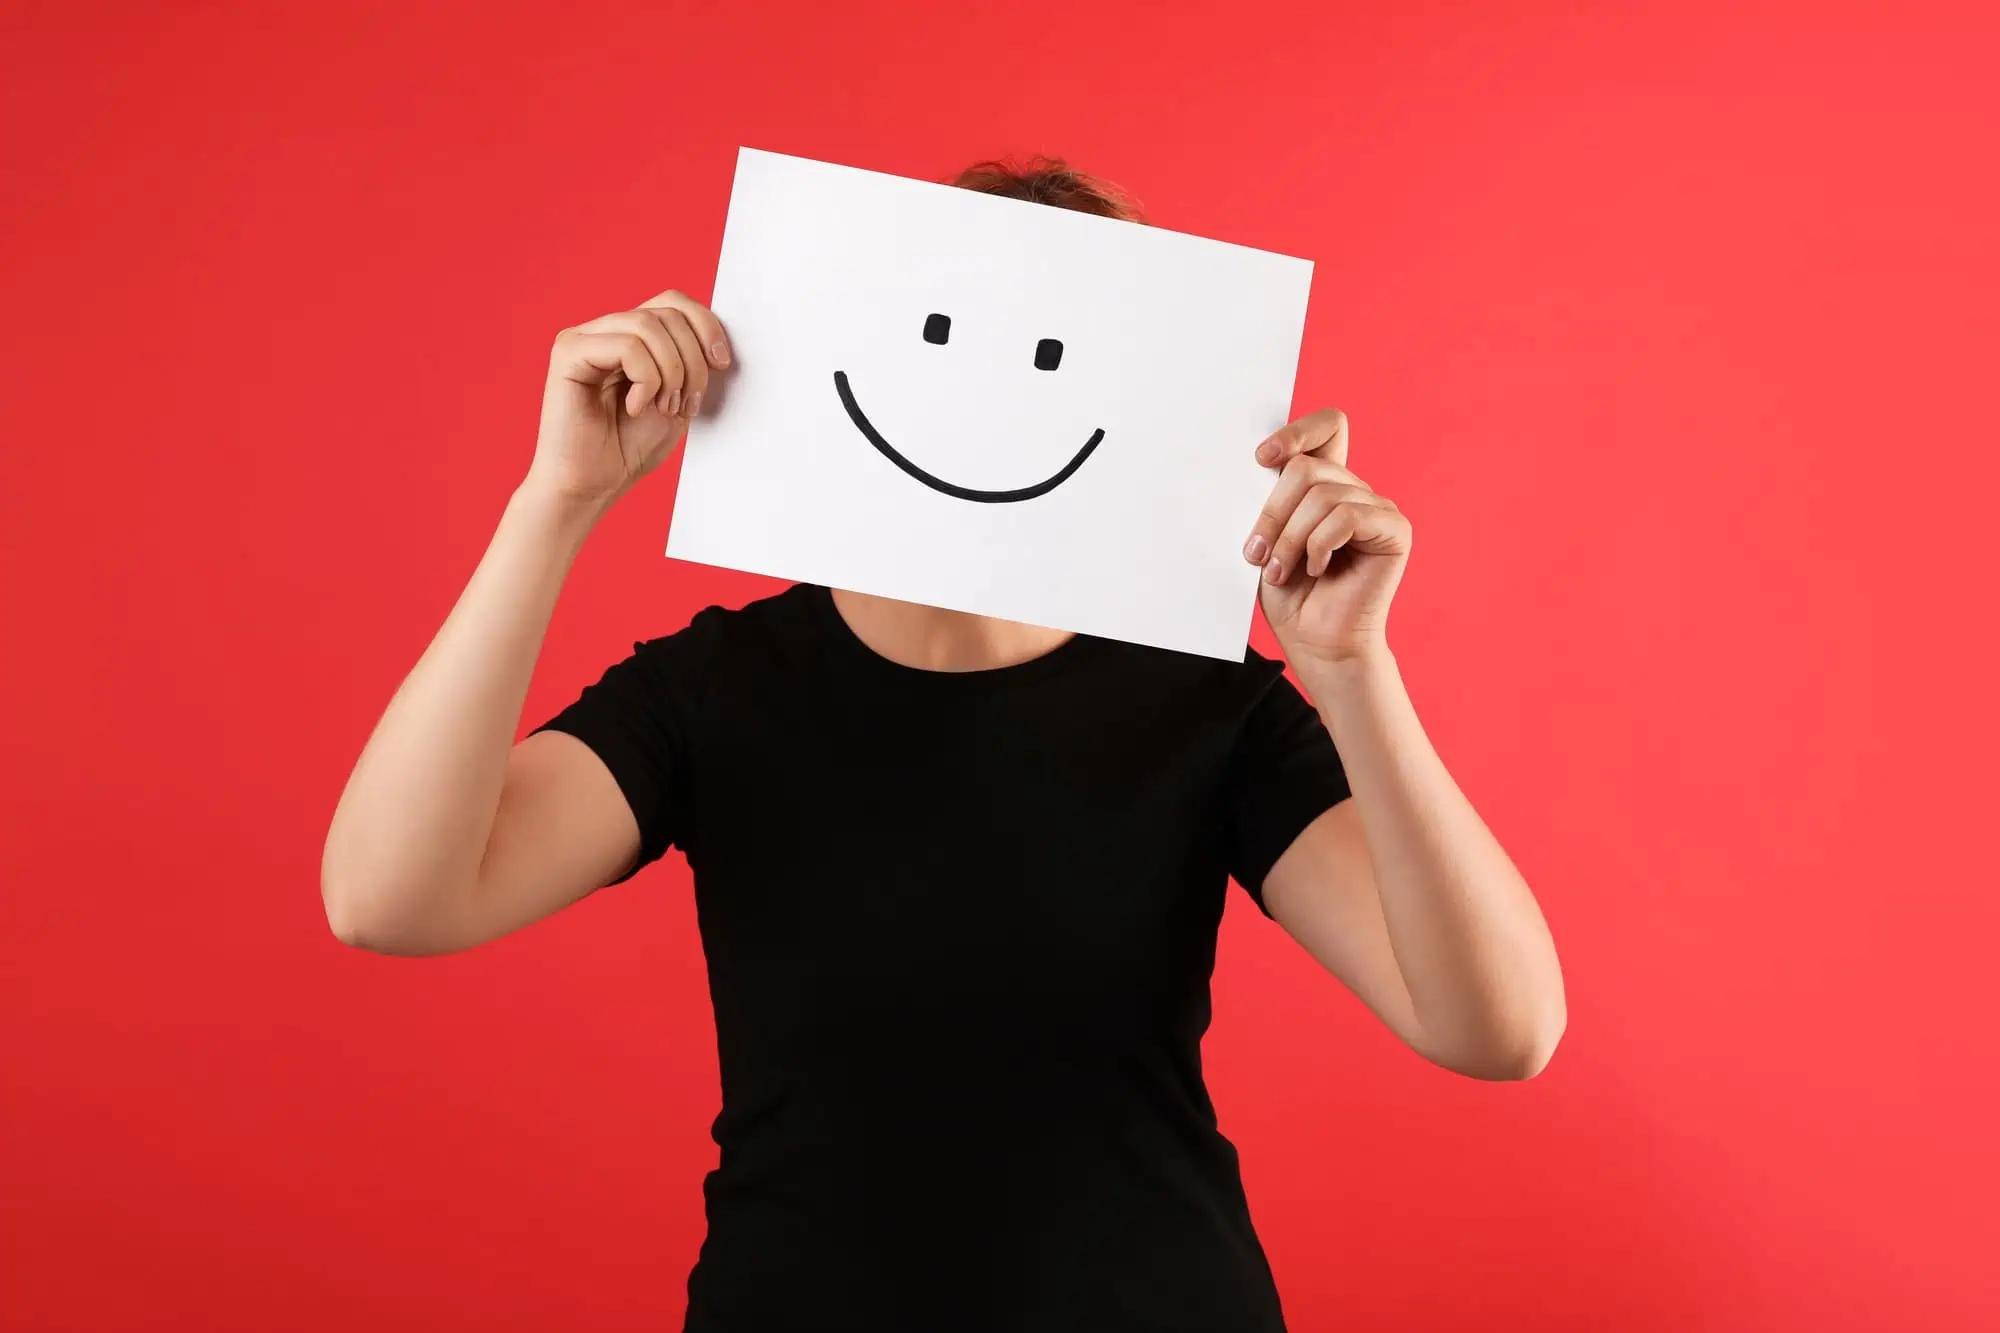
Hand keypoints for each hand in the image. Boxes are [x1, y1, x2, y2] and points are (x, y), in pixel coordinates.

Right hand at [524, 289, 731, 507]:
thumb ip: (691, 365)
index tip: (722, 364)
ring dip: (671, 371)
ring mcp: (584, 338)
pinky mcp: (569, 352)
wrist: (590, 486)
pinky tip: (635, 407)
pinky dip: (645, 379)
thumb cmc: (627, 449)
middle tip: (686, 404)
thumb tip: (716, 339)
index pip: (673, 303)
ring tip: (663, 407)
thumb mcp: (677, 400)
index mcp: (630, 337)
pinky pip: (626, 346)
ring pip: (648, 325)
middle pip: (666, 312)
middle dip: (692, 361)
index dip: (706, 326)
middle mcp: (605, 330)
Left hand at [1242, 409, 1411, 667]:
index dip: (1297, 431)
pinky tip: (1317, 570)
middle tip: (1255, 554)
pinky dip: (1319, 545)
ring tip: (1279, 572)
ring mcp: (1378, 507)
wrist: (1316, 644)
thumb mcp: (1268, 538)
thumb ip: (1272, 498)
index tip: (1261, 459)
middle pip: (1307, 466)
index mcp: (1327, 484)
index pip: (1328, 426)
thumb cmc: (1290, 596)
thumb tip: (1260, 462)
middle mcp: (1356, 489)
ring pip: (1321, 494)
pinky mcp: (1393, 530)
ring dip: (1290, 538)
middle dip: (1272, 513)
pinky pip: (1346, 516)